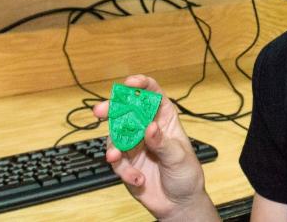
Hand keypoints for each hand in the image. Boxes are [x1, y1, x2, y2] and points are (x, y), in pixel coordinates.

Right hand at [93, 75, 217, 220]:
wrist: (179, 203)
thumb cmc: (186, 174)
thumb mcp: (179, 156)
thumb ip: (162, 143)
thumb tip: (149, 127)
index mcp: (164, 118)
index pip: (152, 95)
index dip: (141, 85)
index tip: (129, 83)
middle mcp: (146, 128)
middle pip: (126, 110)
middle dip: (112, 108)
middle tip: (100, 111)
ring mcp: (134, 145)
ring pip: (115, 135)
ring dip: (113, 146)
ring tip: (116, 158)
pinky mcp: (126, 163)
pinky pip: (116, 162)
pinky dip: (124, 171)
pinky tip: (137, 179)